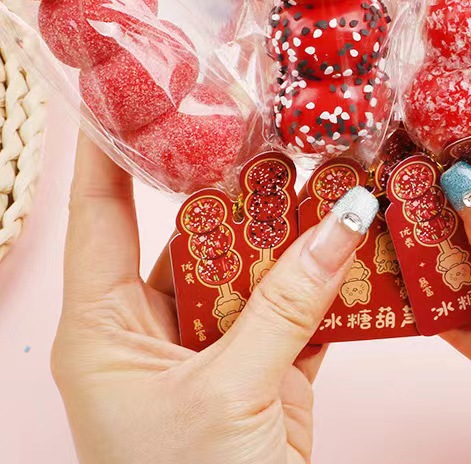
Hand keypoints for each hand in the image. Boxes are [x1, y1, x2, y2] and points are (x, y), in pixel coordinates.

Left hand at [52, 133, 377, 463]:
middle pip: (193, 230)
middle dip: (237, 183)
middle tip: (272, 126)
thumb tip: (347, 219)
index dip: (111, 146)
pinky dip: (329, 280)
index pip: (100, 212)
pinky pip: (296, 306)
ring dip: (294, 230)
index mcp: (105, 327)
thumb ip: (289, 301)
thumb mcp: (227, 394)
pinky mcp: (265, 367)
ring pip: (254, 265)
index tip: (134, 86)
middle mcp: (154, 326)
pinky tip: (359, 243)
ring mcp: (214, 345)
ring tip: (330, 173)